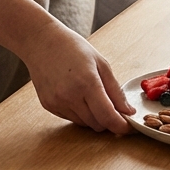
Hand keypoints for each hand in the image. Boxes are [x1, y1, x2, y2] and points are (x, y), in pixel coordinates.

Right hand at [19, 21, 134, 133]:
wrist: (41, 42)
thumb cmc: (72, 48)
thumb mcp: (101, 64)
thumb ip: (116, 91)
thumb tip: (128, 112)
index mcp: (87, 83)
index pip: (108, 117)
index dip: (121, 126)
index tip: (129, 127)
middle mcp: (70, 96)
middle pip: (97, 124)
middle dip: (108, 120)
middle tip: (112, 107)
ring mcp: (57, 102)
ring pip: (84, 123)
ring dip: (93, 116)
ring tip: (90, 95)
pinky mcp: (49, 106)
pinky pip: (71, 118)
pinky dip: (79, 112)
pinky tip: (75, 94)